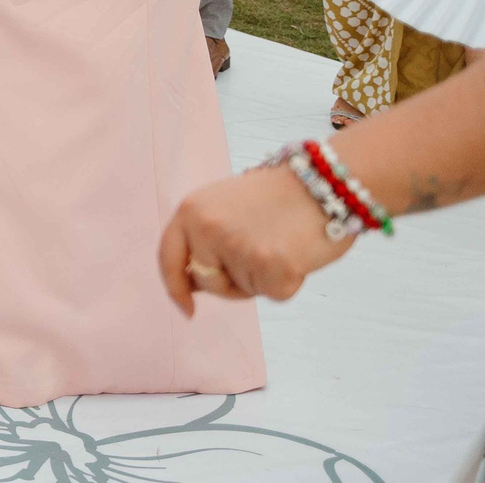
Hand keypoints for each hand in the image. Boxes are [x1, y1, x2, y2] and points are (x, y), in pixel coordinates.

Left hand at [158, 166, 353, 314]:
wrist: (323, 183)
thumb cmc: (277, 197)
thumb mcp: (224, 207)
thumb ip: (203, 240)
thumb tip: (190, 283)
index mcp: (191, 210)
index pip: (168, 257)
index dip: (175, 287)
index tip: (186, 309)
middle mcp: (208, 228)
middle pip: (207, 283)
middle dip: (231, 283)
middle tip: (260, 252)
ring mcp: (238, 248)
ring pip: (245, 290)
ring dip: (263, 279)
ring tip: (280, 243)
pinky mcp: (272, 267)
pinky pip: (275, 295)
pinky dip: (289, 283)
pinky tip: (297, 254)